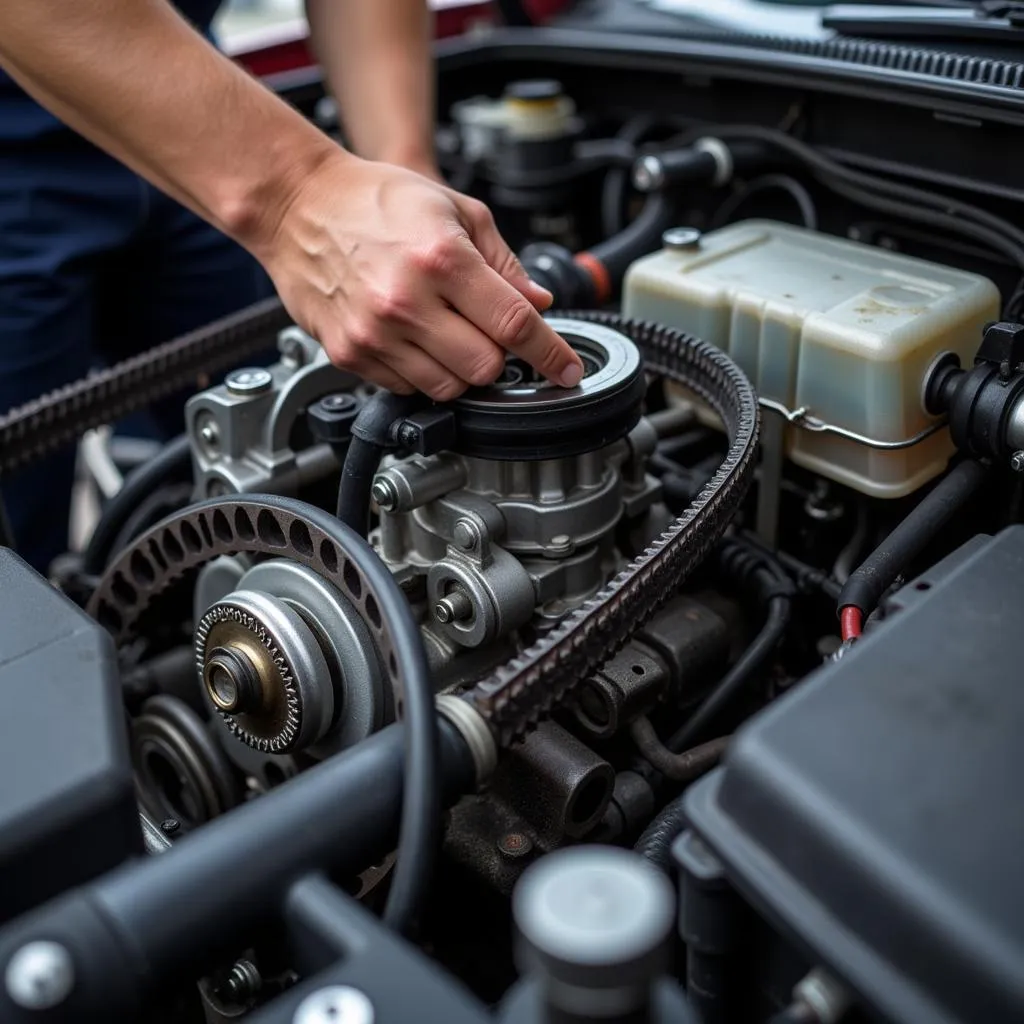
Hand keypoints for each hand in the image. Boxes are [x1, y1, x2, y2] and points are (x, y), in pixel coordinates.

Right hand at [260, 152, 584, 399]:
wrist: (296, 205)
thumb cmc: (372, 200)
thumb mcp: (453, 209)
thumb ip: (503, 261)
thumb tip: (538, 302)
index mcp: (441, 259)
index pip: (515, 324)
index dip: (550, 354)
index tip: (567, 371)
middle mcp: (406, 302)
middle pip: (485, 367)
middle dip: (499, 357)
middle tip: (489, 333)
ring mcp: (374, 334)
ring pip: (449, 388)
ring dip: (462, 370)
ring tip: (447, 333)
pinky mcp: (350, 354)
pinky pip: (407, 388)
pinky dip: (423, 373)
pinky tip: (414, 339)